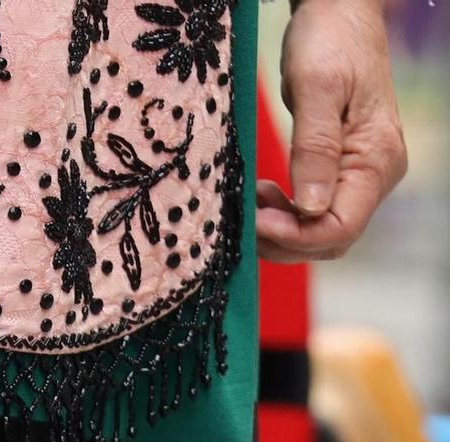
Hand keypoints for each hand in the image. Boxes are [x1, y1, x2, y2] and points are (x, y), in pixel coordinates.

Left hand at [258, 0, 406, 262]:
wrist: (338, 16)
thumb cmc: (329, 43)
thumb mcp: (316, 90)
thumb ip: (314, 149)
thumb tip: (312, 207)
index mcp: (377, 158)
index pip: (340, 228)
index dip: (296, 236)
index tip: (255, 220)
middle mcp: (377, 173)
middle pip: (331, 239)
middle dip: (285, 240)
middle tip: (244, 216)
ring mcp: (361, 173)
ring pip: (322, 231)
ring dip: (282, 230)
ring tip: (252, 201)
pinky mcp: (343, 169)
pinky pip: (316, 211)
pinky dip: (286, 215)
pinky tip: (263, 195)